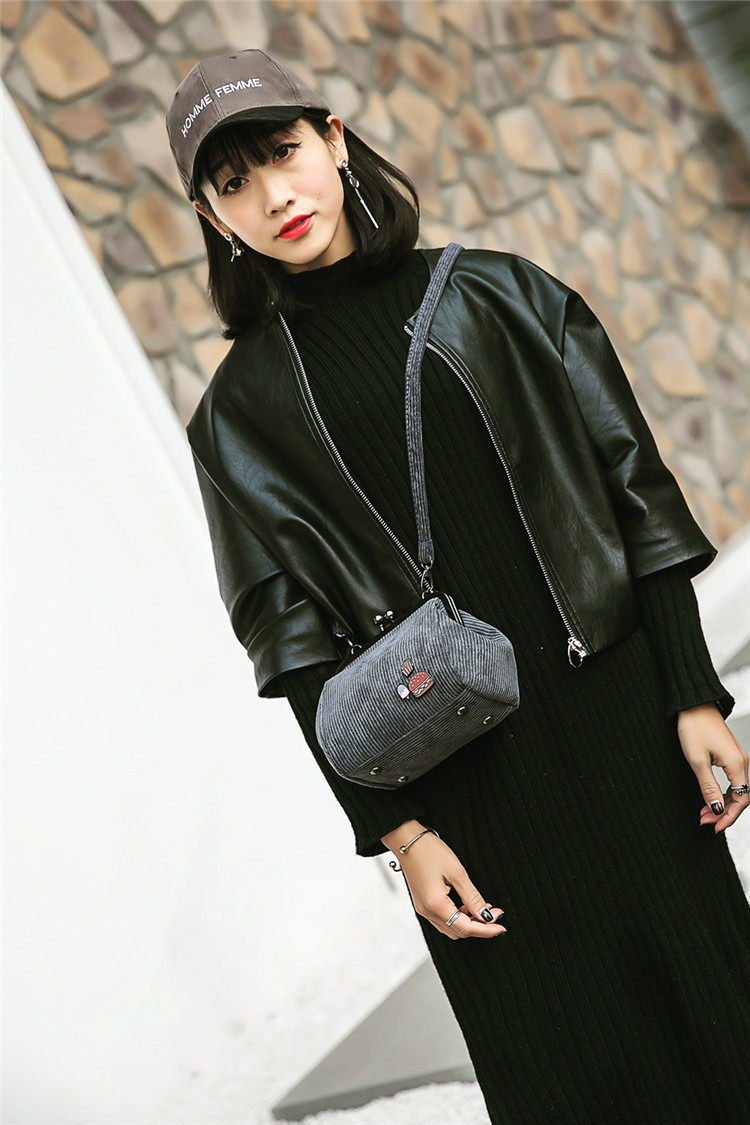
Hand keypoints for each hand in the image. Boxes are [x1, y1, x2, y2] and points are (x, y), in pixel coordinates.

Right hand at [384, 825, 506, 940]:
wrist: (406, 839)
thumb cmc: (428, 850)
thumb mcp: (457, 872)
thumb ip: (472, 896)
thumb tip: (485, 915)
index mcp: (435, 904)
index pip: (465, 928)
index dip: (486, 929)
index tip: (501, 927)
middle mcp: (427, 911)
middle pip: (458, 931)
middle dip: (479, 927)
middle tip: (495, 913)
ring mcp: (423, 908)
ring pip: (450, 927)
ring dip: (468, 922)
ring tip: (483, 908)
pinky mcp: (422, 903)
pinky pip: (443, 918)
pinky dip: (457, 916)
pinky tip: (466, 904)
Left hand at [677, 703, 749, 832]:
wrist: (693, 704)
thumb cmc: (694, 727)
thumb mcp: (697, 760)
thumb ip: (708, 787)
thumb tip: (717, 809)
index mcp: (738, 764)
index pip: (742, 799)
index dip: (729, 816)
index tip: (714, 826)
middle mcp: (742, 762)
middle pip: (741, 796)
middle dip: (724, 812)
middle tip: (704, 821)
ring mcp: (737, 758)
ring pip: (736, 789)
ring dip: (722, 804)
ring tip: (703, 813)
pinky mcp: (730, 755)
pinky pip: (731, 780)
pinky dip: (721, 792)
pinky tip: (708, 799)